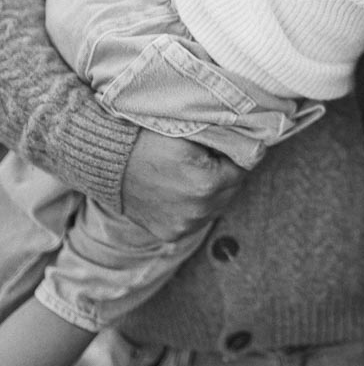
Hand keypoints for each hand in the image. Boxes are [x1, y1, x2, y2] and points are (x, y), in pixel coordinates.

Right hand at [121, 129, 244, 235]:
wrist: (106, 160)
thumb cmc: (148, 137)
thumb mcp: (190, 131)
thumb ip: (224, 138)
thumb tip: (254, 141)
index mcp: (208, 183)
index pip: (243, 167)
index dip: (232, 154)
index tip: (219, 146)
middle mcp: (199, 210)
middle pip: (232, 189)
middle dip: (224, 173)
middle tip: (205, 158)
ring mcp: (184, 226)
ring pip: (216, 206)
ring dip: (211, 192)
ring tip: (190, 174)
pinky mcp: (170, 234)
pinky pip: (196, 219)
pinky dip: (194, 207)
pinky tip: (179, 190)